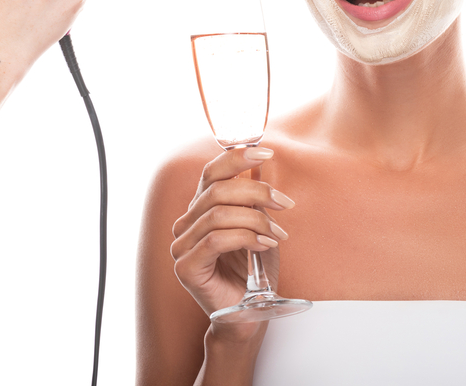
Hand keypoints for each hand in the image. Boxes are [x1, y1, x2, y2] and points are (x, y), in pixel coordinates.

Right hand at [170, 147, 292, 335]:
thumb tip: (262, 163)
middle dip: (257, 192)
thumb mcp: (258, 225)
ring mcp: (182, 246)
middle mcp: (186, 224)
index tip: (267, 152)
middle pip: (217, 191)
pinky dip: (246, 237)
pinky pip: (216, 239)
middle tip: (284, 203)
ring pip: (219, 214)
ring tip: (278, 233)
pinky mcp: (186, 267)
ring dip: (256, 219)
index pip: (211, 173)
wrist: (249, 312)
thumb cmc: (254, 270)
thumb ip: (253, 198)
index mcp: (200, 210)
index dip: (236, 158)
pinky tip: (264, 244)